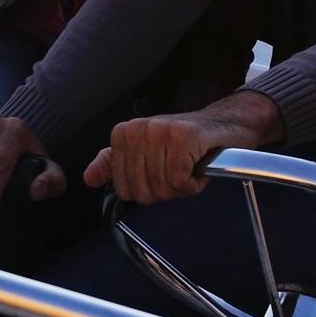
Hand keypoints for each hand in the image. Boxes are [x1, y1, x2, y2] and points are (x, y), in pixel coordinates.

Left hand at [84, 92, 281, 204]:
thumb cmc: (185, 143)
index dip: (149, 190)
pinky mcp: (183, 136)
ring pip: (162, 187)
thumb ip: (116, 164)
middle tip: (180, 171)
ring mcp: (159, 131)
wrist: (226, 125)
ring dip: (182, 186)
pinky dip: (194, 183)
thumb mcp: (146, 152)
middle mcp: (137, 129)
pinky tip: (199, 166)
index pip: (124, 190)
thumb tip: (89, 179)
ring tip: (190, 165)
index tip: (163, 173)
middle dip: (166, 190)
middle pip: (143, 191)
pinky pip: (179, 181)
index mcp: (123, 134)